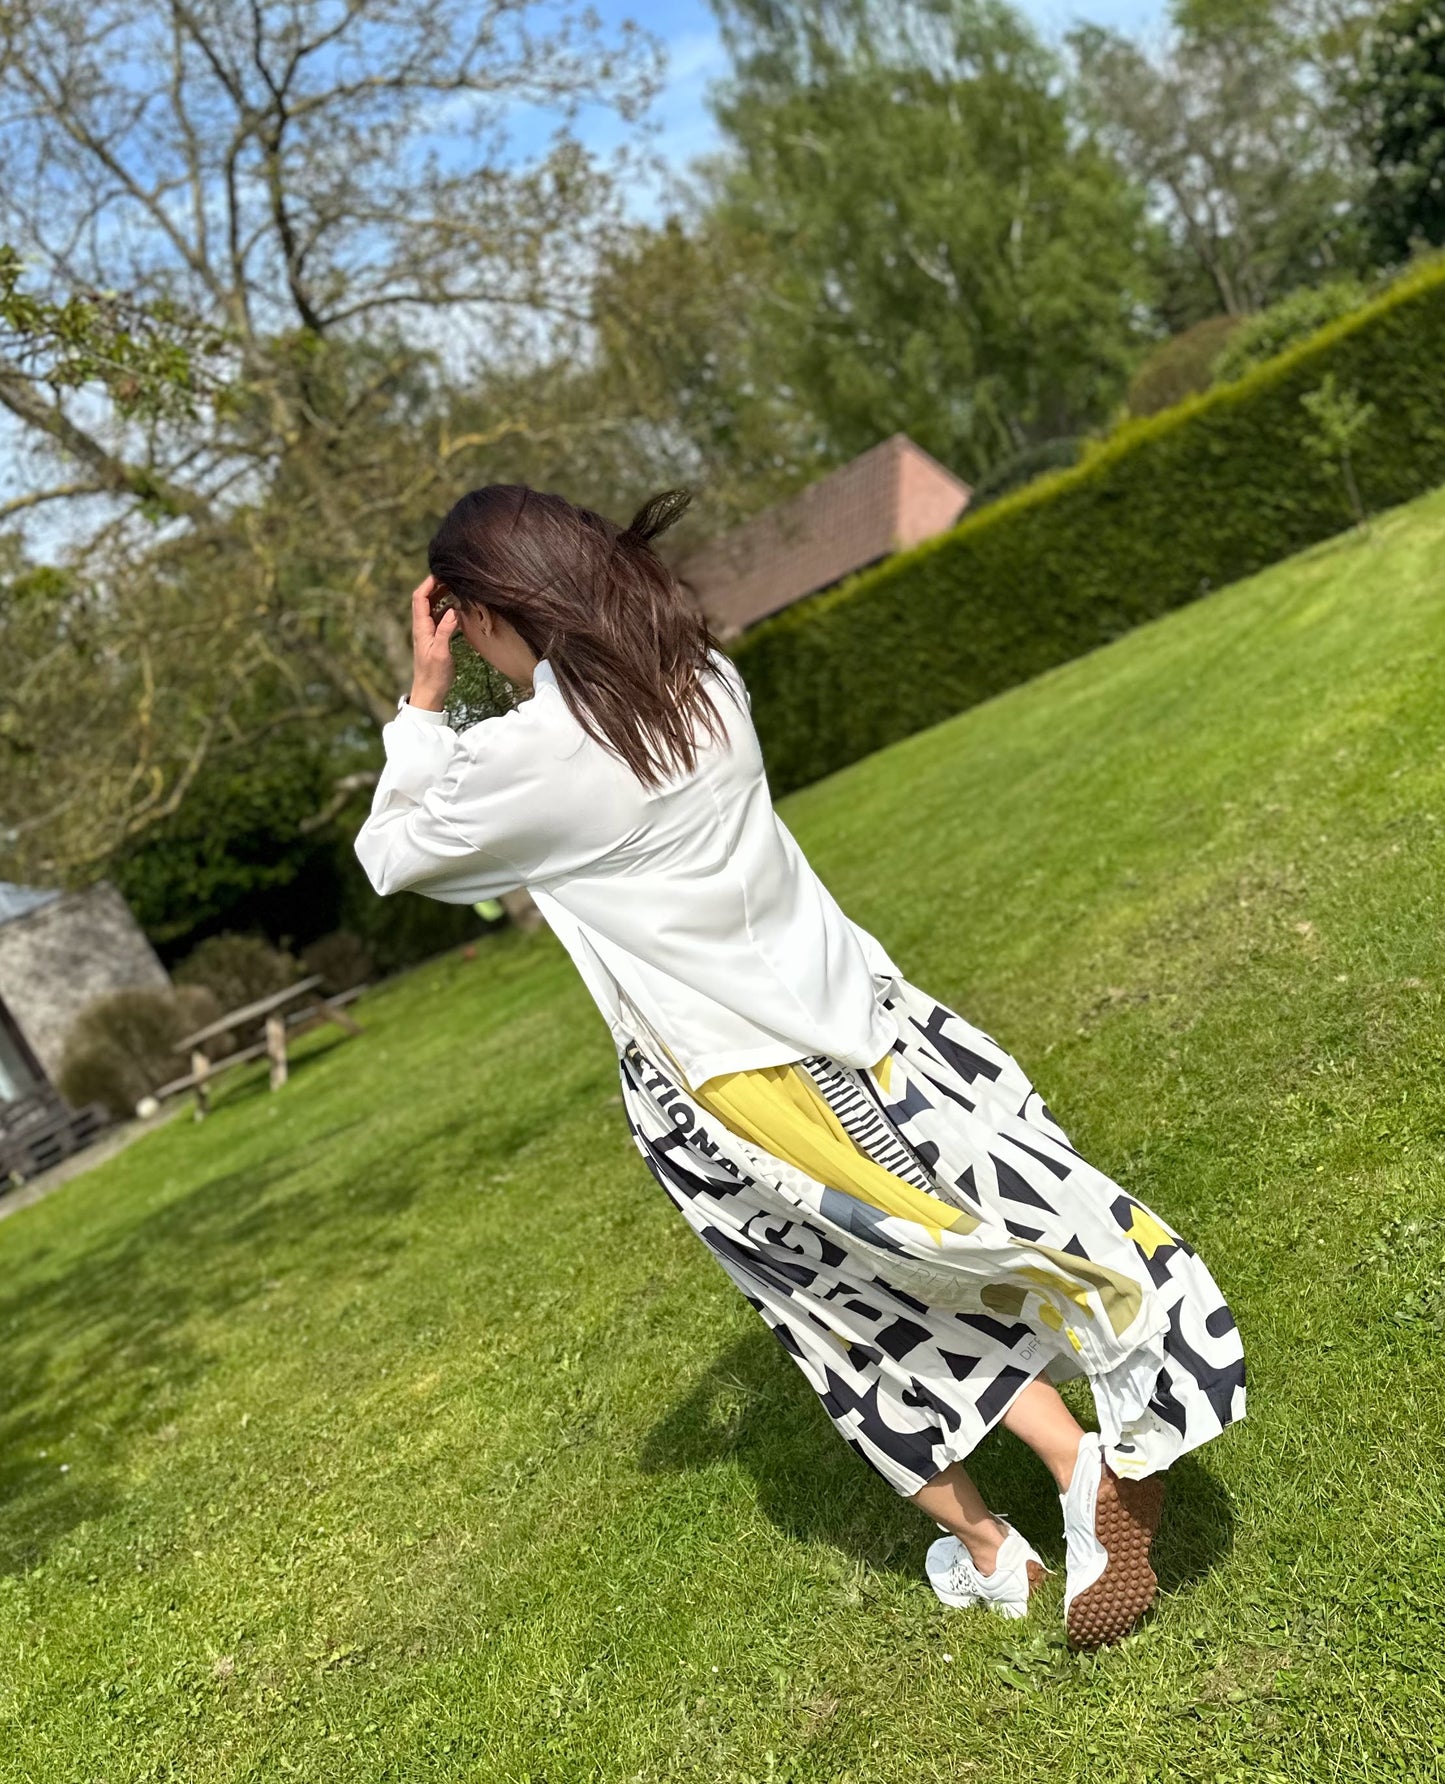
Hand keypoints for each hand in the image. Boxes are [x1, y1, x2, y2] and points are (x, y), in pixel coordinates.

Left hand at [409, 575, 458, 710]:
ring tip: (456, 587)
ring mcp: (427, 633)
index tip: (441, 573)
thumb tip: (453, 611)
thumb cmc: (434, 675)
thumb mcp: (441, 653)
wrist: (429, 692)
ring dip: (441, 595)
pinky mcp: (434, 639)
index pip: (419, 598)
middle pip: (424, 599)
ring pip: (432, 607)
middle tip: (451, 576)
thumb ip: (445, 631)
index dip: (428, 583)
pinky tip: (457, 607)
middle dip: (435, 585)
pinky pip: (438, 618)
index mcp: (421, 627)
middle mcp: (422, 627)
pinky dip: (446, 609)